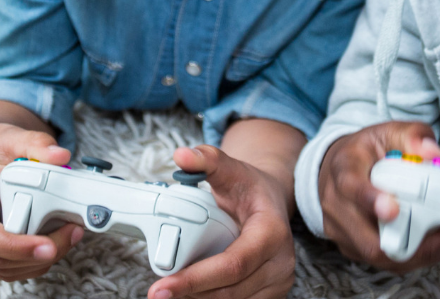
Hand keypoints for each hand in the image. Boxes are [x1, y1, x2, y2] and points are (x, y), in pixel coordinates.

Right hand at [0, 119, 84, 279]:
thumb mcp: (9, 138)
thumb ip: (34, 143)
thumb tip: (60, 155)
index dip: (12, 245)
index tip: (46, 245)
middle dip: (37, 252)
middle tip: (72, 232)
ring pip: (3, 268)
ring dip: (39, 260)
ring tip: (69, 235)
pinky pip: (7, 268)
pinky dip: (33, 261)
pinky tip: (54, 243)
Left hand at [147, 145, 295, 298]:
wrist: (272, 202)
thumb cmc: (250, 188)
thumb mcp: (230, 169)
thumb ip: (206, 159)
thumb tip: (181, 156)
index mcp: (272, 232)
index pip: (232, 264)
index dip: (196, 278)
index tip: (162, 286)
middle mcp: (281, 262)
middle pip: (230, 290)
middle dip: (191, 292)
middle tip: (158, 291)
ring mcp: (279, 281)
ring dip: (200, 298)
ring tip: (174, 288)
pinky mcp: (273, 294)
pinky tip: (193, 292)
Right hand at [318, 122, 439, 272]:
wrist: (335, 169)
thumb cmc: (363, 153)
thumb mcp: (387, 132)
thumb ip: (412, 137)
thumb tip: (432, 153)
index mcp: (344, 169)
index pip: (351, 187)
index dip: (371, 200)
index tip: (392, 210)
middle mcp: (336, 203)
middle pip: (367, 237)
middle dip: (410, 243)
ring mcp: (341, 228)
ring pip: (378, 255)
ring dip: (416, 253)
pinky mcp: (350, 246)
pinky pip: (381, 261)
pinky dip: (410, 257)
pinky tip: (431, 243)